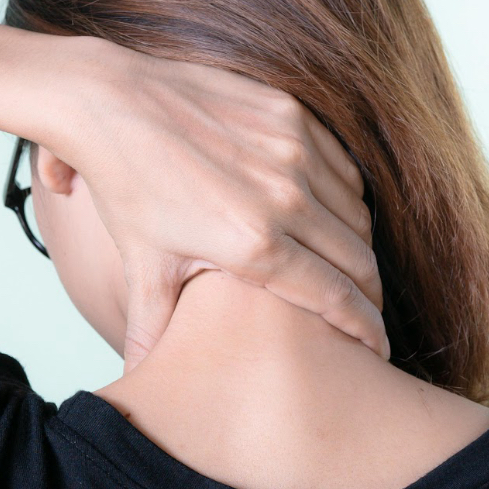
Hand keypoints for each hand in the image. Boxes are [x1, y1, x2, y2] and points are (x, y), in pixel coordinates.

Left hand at [52, 36, 387, 368]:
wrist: (111, 102)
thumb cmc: (127, 189)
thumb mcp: (143, 267)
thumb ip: (152, 330)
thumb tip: (136, 385)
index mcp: (253, 244)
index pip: (336, 298)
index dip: (365, 329)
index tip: (377, 349)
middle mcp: (284, 196)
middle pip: (358, 261)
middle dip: (368, 296)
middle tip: (364, 314)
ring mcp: (292, 149)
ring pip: (356, 214)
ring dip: (357, 247)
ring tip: (346, 269)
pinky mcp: (292, 114)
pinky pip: (343, 169)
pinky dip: (345, 198)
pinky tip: (330, 215)